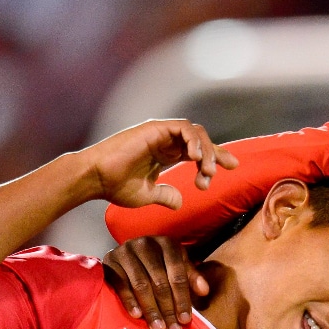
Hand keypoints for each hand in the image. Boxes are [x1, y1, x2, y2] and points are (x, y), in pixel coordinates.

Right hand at [84, 119, 238, 208]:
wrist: (96, 179)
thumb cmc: (114, 186)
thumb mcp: (147, 195)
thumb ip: (165, 196)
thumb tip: (180, 201)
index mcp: (165, 154)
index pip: (198, 152)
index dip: (216, 157)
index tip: (232, 167)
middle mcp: (165, 141)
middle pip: (201, 141)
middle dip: (215, 155)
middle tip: (215, 175)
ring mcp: (160, 133)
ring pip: (196, 133)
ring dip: (206, 151)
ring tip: (206, 171)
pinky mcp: (155, 128)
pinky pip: (184, 128)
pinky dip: (194, 140)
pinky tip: (196, 159)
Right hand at [103, 236, 207, 328]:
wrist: (126, 256)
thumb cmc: (158, 264)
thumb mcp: (177, 267)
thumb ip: (191, 278)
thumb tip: (204, 291)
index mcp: (167, 244)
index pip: (178, 273)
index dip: (182, 298)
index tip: (185, 320)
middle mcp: (146, 244)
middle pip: (160, 281)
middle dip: (168, 308)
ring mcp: (126, 251)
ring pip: (141, 284)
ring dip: (151, 308)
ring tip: (157, 327)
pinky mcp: (109, 261)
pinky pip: (120, 283)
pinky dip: (129, 301)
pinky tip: (137, 315)